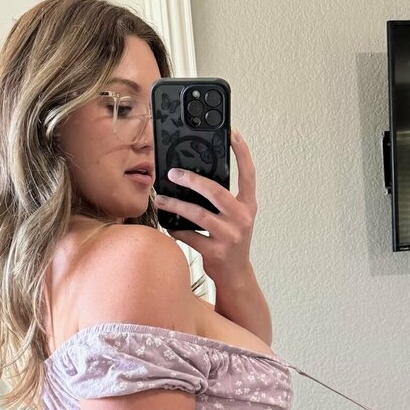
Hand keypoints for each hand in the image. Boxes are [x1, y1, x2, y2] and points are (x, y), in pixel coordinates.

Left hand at [154, 127, 255, 284]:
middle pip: (216, 192)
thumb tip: (197, 178)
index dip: (242, 153)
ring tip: (160, 199)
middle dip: (192, 180)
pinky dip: (176, 229)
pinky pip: (189, 236)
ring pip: (198, 214)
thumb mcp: (235, 218)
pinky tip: (167, 224)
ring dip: (176, 205)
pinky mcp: (215, 253)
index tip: (232, 134)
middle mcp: (242, 219)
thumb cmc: (231, 242)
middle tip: (173, 173)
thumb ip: (224, 200)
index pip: (249, 174)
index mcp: (249, 206)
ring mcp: (230, 237)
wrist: (236, 275)